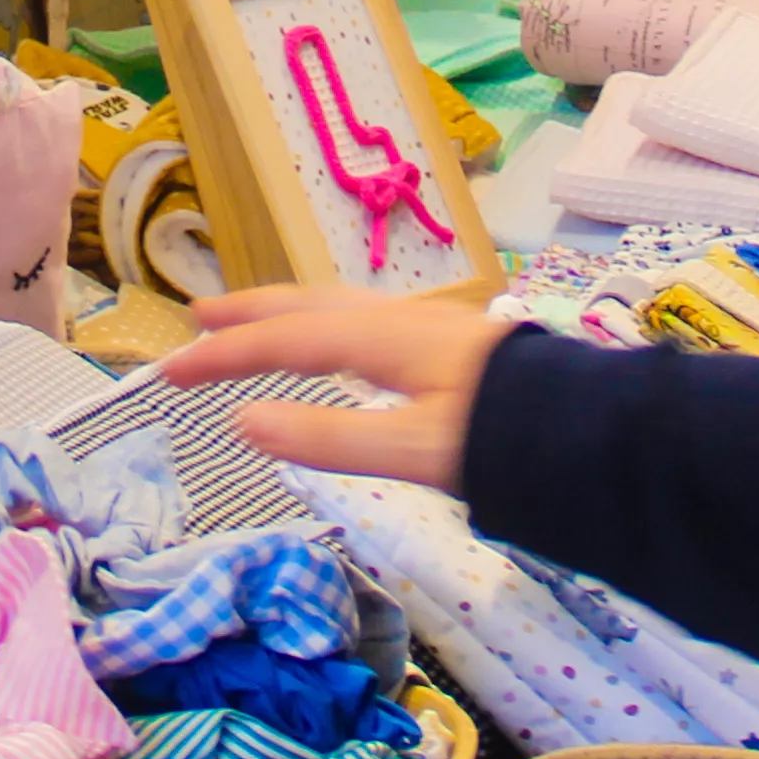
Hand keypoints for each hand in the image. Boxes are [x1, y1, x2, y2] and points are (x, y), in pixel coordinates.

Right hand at [152, 285, 515, 498]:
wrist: (589, 428)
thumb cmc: (504, 439)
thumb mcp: (411, 450)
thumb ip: (327, 438)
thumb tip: (245, 426)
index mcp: (383, 340)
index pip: (283, 342)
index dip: (224, 356)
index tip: (169, 371)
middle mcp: (398, 321)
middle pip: (306, 308)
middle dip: (248, 315)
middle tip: (195, 322)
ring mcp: (425, 327)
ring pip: (337, 308)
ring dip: (285, 313)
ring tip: (250, 321)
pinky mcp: (446, 342)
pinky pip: (362, 318)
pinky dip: (323, 322)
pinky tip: (337, 340)